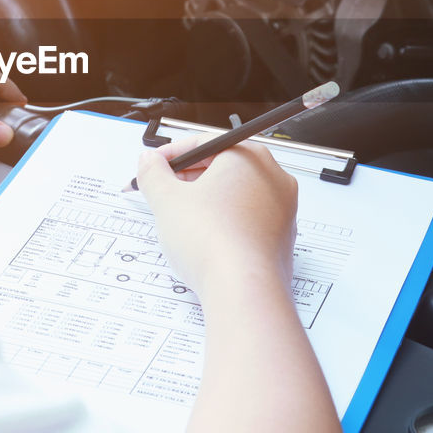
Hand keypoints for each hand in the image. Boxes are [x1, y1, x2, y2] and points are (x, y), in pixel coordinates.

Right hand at [134, 134, 297, 293]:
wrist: (243, 290)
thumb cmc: (213, 241)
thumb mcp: (167, 200)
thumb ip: (153, 173)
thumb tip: (149, 162)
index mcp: (249, 156)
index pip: (204, 143)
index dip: (171, 154)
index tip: (153, 166)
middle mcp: (272, 177)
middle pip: (222, 166)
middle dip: (188, 178)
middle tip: (162, 192)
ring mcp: (282, 209)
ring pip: (235, 195)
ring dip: (206, 201)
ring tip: (181, 219)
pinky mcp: (280, 237)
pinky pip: (247, 220)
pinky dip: (225, 223)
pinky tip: (205, 239)